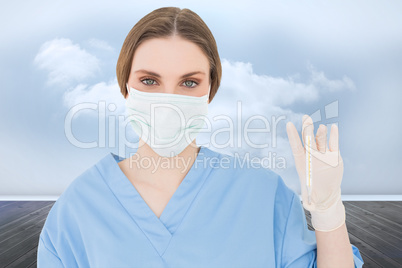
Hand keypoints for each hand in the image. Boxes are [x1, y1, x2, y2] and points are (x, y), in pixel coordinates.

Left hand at [286, 115, 345, 231]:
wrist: (326, 194)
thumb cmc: (314, 195)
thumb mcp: (310, 199)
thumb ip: (309, 201)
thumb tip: (309, 206)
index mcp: (302, 162)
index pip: (296, 146)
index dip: (292, 135)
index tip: (288, 124)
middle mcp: (311, 156)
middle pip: (308, 140)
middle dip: (306, 129)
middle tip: (305, 118)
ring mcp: (322, 155)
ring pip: (320, 140)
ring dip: (320, 133)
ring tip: (321, 126)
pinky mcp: (334, 156)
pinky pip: (333, 144)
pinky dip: (334, 136)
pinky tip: (334, 128)